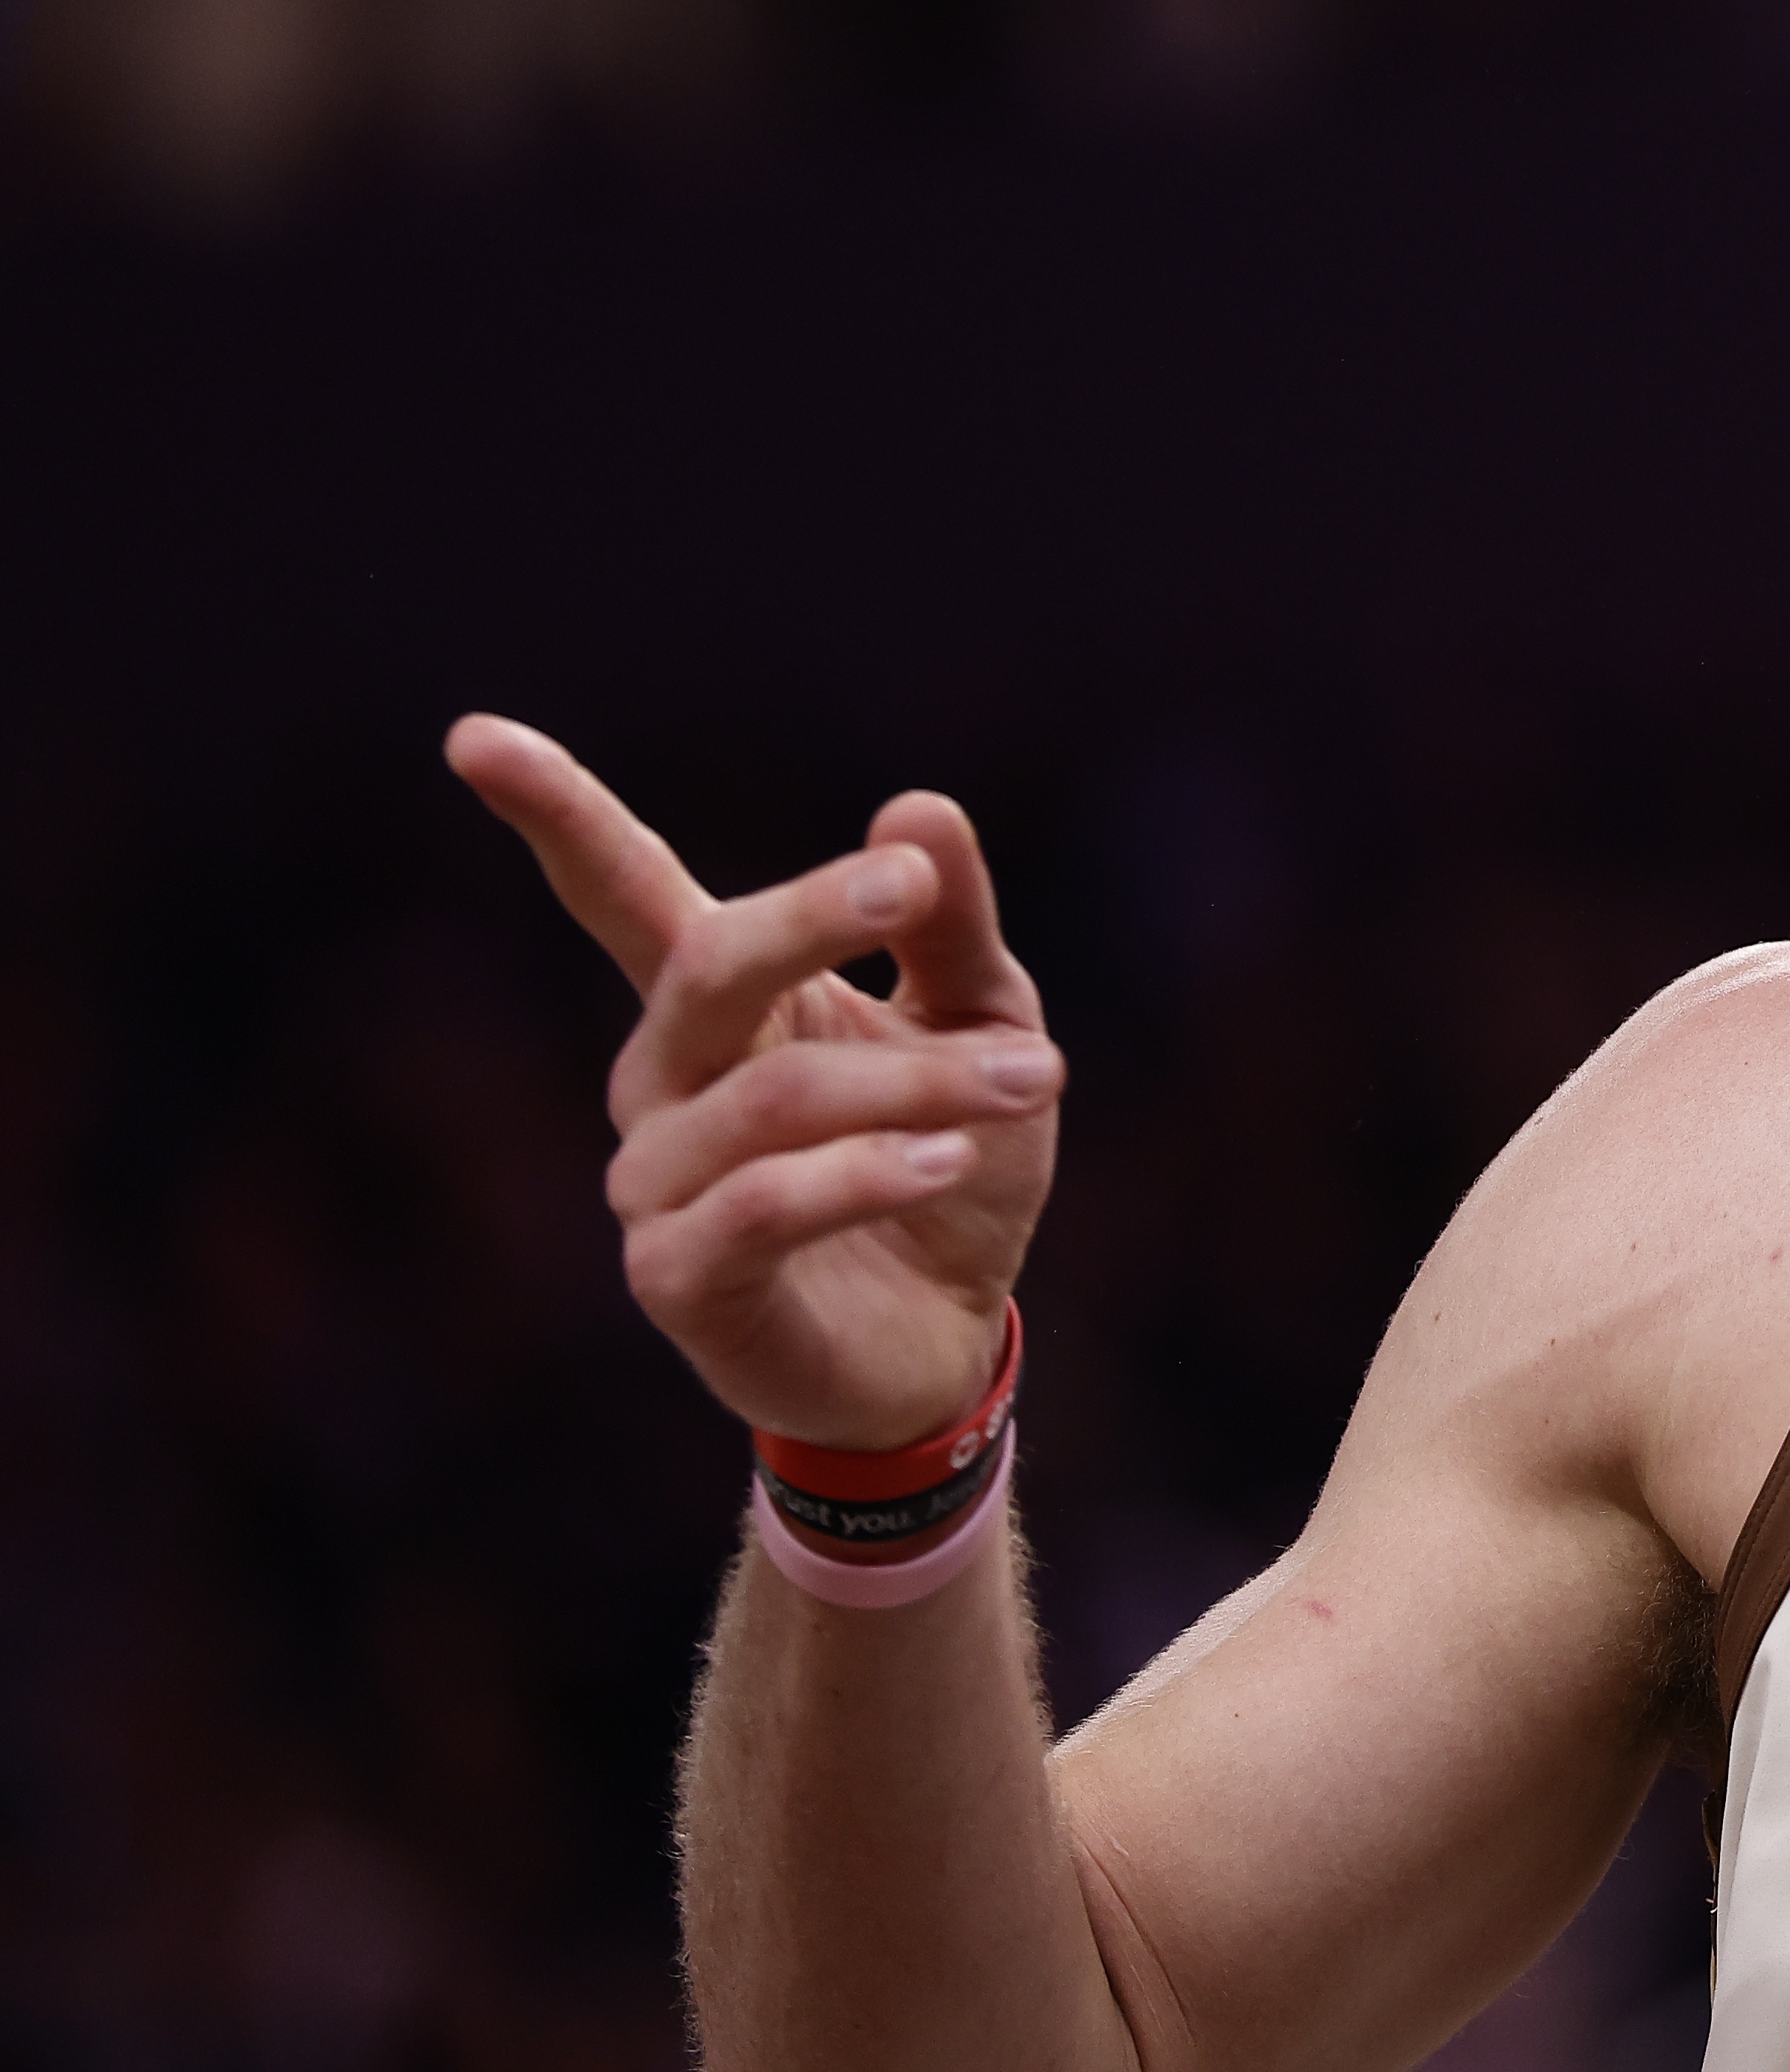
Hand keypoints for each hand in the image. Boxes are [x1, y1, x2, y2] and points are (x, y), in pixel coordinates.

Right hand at [447, 713, 1059, 1452]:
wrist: (948, 1335)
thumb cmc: (949, 1159)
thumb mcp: (982, 1020)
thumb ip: (948, 925)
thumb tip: (920, 807)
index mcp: (721, 1001)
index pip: (621, 890)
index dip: (553, 814)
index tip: (471, 736)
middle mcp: (661, 1079)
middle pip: (707, 964)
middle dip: (815, 914)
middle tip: (913, 887)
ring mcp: (653, 1183)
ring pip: (772, 1097)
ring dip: (917, 1082)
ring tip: (1035, 1078)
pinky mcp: (677, 1280)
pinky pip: (760, 1207)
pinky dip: (864, 1173)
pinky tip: (947, 1159)